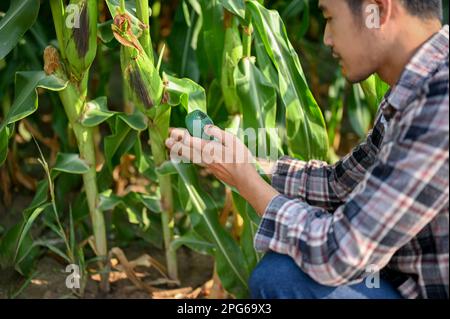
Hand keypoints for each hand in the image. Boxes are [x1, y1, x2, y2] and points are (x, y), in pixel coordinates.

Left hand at [165, 125, 279, 215]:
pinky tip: (188, 157)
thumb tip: (206, 128)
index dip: (180, 136)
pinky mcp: (211, 170)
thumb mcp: (233, 141)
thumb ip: (218, 133)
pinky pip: (196, 162)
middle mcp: (205, 157)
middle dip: (175, 145)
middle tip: (166, 140)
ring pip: (190, 157)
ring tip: (171, 148)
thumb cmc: (241, 158)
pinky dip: (189, 158)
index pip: (191, 140)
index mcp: (210, 149)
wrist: (244, 179)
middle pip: (187, 150)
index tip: (172, 131)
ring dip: (180, 152)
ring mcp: (207, 165)